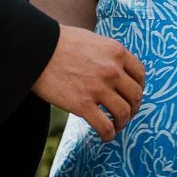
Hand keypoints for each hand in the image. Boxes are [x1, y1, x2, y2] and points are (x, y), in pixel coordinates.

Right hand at [32, 24, 145, 140]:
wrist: (37, 50)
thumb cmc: (60, 43)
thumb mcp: (92, 40)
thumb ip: (107, 54)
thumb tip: (117, 68)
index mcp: (116, 51)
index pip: (140, 74)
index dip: (138, 87)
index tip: (131, 95)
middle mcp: (112, 70)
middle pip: (135, 96)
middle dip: (133, 107)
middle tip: (125, 113)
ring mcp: (98, 88)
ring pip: (124, 113)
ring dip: (122, 122)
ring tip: (115, 126)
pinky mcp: (83, 105)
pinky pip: (105, 126)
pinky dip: (108, 134)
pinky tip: (105, 136)